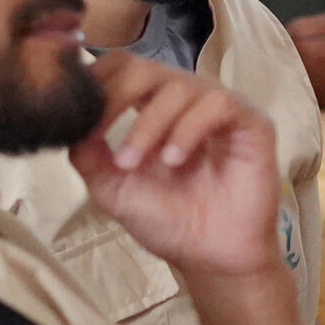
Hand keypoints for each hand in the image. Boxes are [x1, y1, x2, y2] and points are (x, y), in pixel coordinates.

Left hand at [71, 54, 281, 276]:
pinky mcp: (251, 122)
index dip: (95, 81)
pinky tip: (174, 160)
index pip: (121, 68)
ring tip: (135, 163)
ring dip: (149, 124)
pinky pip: (219, 104)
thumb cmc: (166, 221)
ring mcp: (220, 108)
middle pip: (143, 67)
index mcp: (153, 106)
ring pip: (179, 86)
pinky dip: (189, 129)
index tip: (77, 114)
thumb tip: (73, 118)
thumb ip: (86, 151)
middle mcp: (187, 99)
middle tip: (101, 134)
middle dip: (115, 99)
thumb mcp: (110, 186)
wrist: (209, 257)